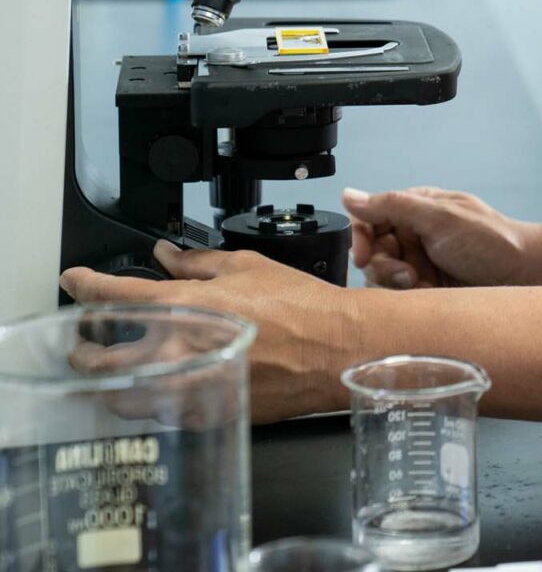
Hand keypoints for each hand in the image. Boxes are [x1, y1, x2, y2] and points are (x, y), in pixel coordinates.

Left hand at [59, 241, 359, 422]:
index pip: (109, 296)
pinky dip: (146, 401)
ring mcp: (187, 389)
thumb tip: (168, 256)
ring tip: (109, 373)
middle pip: (96, 360)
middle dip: (80, 350)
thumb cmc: (302, 308)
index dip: (81, 286)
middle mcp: (175, 351)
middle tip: (81, 342)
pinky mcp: (204, 415)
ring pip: (118, 397)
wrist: (337, 348)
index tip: (73, 282)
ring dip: (105, 384)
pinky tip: (155, 389)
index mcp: (181, 307)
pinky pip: (157, 415)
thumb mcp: (247, 266)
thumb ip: (197, 261)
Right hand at [342, 186, 541, 289]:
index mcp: (416, 209)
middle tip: (407, 274)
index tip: (366, 256)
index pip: (371, 219)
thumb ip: (394, 206)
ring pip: (385, 279)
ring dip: (398, 284)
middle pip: (375, 253)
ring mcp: (423, 264)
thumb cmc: (491, 240)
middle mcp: (416, 236)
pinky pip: (403, 299)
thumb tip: (350, 195)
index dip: (363, 238)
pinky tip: (429, 296)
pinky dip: (411, 300)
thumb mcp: (441, 217)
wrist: (528, 275)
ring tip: (421, 284)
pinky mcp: (430, 291)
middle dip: (385, 266)